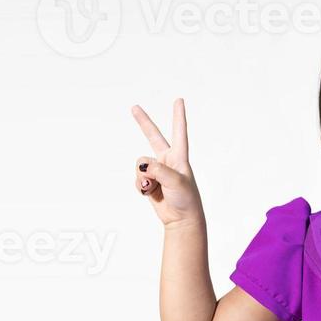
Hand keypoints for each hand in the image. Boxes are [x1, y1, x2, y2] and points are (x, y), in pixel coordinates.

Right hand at [130, 98, 204, 226]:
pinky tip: (149, 193)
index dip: (178, 116)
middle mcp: (167, 161)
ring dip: (142, 177)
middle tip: (134, 108)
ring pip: (140, 165)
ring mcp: (157, 171)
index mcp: (179, 157)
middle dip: (143, 123)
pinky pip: (138, 179)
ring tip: (153, 188)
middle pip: (153, 137)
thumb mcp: (175, 182)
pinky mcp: (150, 182)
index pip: (179, 132)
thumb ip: (158, 170)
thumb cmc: (185, 200)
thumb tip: (142, 165)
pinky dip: (140, 186)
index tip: (179, 100)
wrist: (181, 220)